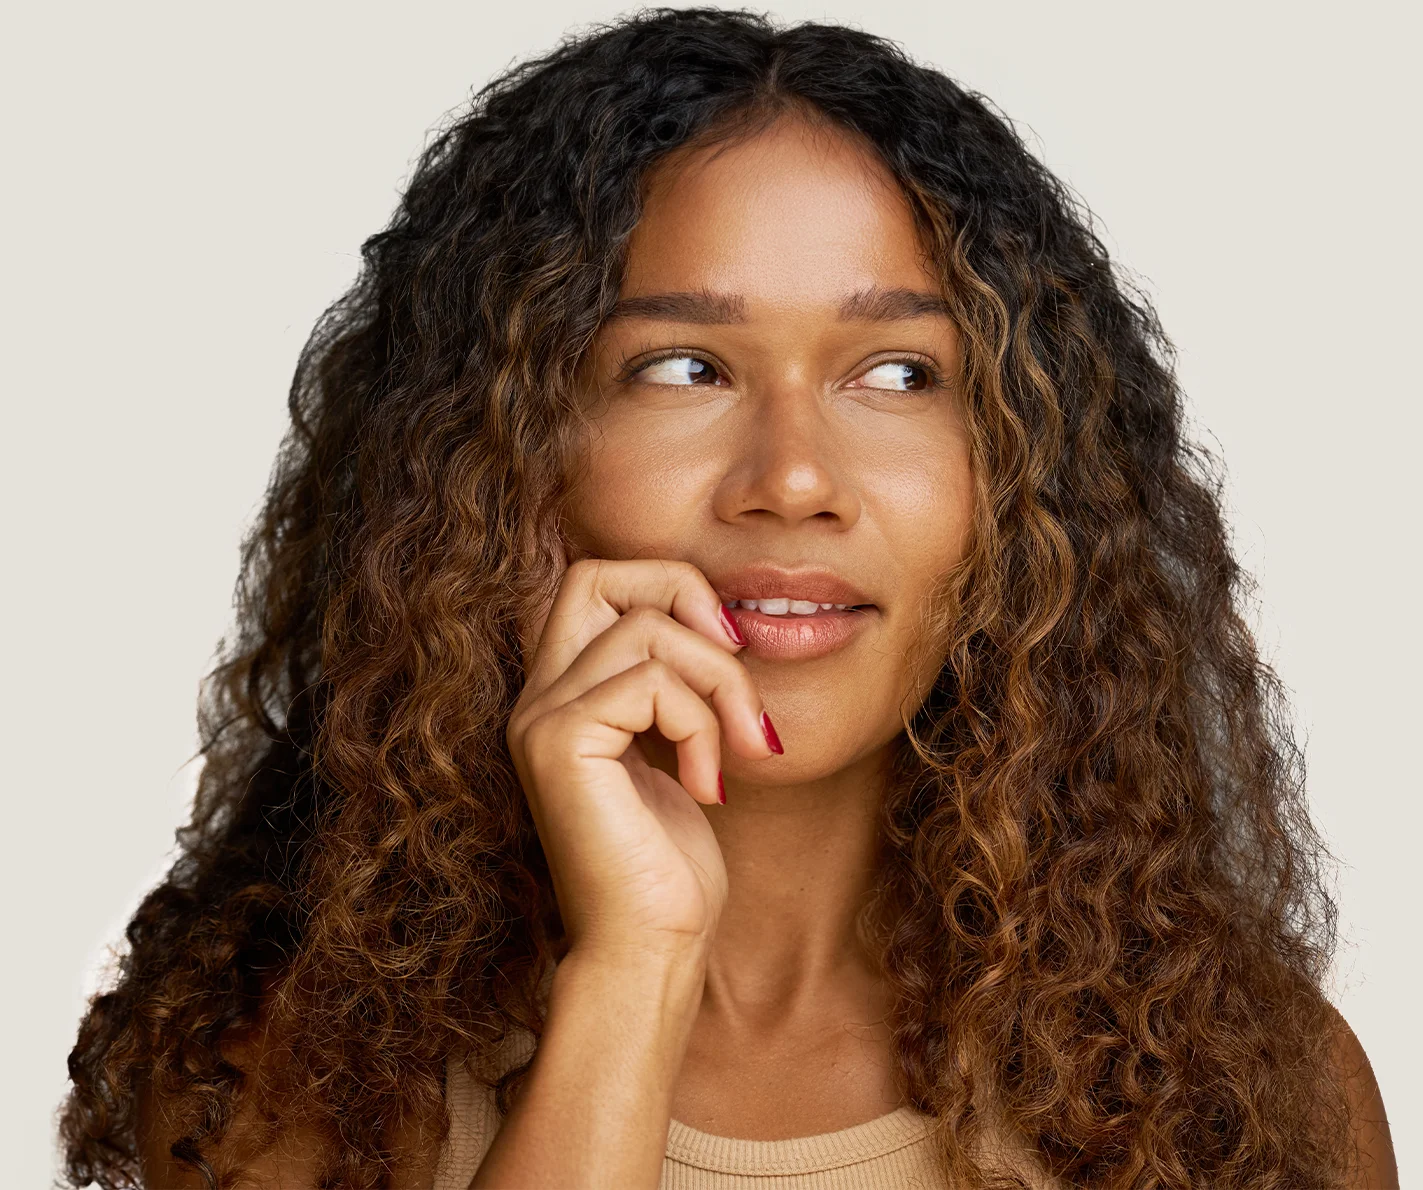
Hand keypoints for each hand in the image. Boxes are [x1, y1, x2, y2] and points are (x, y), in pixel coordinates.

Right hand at [506, 559, 776, 962]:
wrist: (650, 952)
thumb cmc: (671, 869)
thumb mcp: (678, 753)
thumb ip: (675, 688)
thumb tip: (723, 621)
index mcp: (562, 696)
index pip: (597, 581)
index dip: (671, 590)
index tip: (730, 650)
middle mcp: (537, 698)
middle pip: (599, 573)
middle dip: (684, 593)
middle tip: (735, 654)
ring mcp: (541, 718)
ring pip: (647, 629)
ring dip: (720, 681)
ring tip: (740, 749)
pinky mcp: (560, 743)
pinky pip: (652, 682)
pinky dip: (702, 724)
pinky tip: (708, 785)